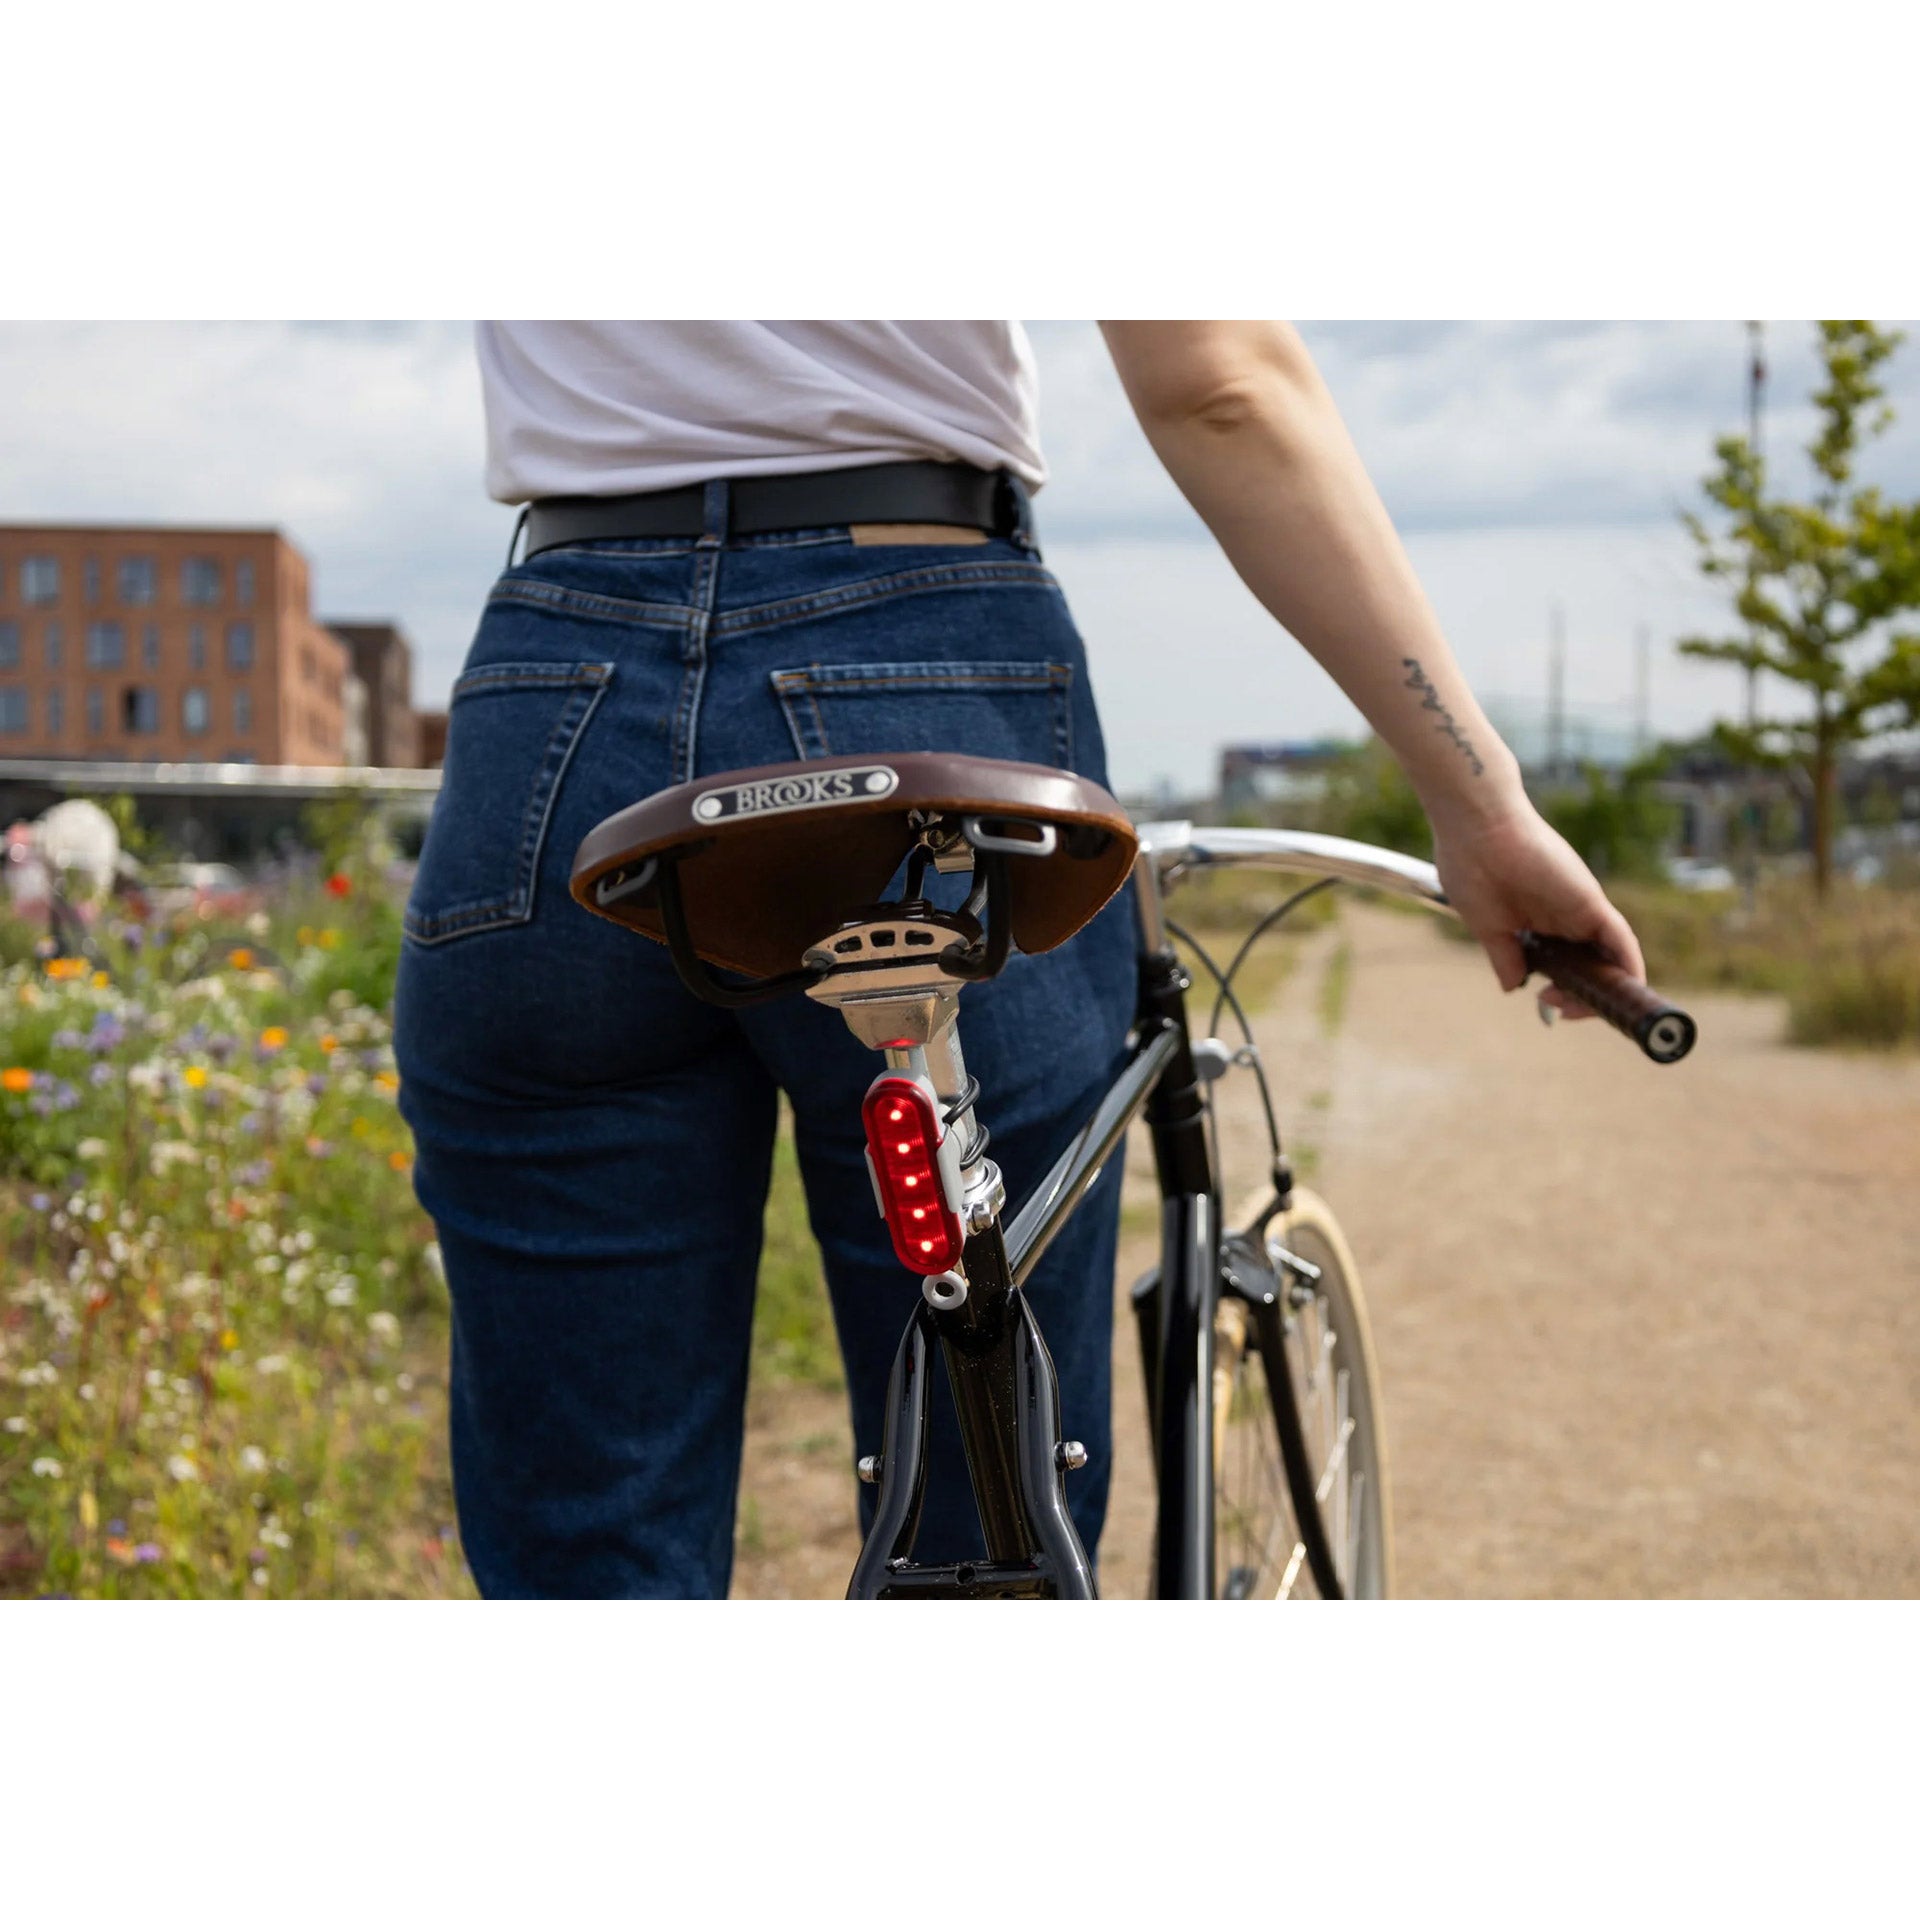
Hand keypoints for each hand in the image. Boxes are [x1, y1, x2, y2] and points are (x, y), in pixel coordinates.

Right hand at [1428, 798, 1646, 1018]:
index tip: (1543, 1002)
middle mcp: (1565, 918)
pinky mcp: (1590, 901)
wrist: (1473, 826)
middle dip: (1583, 997)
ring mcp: (1580, 910)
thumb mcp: (1486, 925)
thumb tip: (1514, 986)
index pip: (1566, 965)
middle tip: (1554, 1005)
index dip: (1564, 991)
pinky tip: (1625, 990)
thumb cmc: (1469, 866)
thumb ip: (1504, 955)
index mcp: (1539, 923)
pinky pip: (1621, 939)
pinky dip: (1628, 966)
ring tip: (1583, 1008)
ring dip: (1606, 989)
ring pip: (1613, 958)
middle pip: (1593, 965)